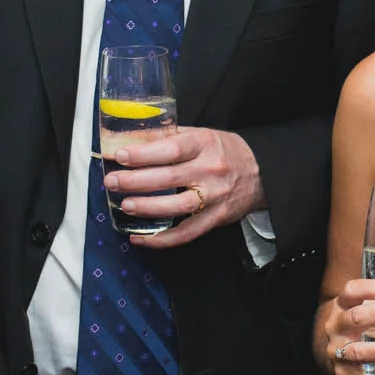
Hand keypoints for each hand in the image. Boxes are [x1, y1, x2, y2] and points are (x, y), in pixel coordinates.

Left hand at [106, 126, 264, 247]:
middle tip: (112, 182)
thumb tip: (134, 141)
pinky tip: (140, 238)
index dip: (144, 154)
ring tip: (125, 206)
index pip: (171, 149)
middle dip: (136, 181)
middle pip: (169, 178)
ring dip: (147, 208)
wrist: (262, 172)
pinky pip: (186, 233)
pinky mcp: (216, 219)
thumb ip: (173, 138)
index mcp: (205, 144)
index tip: (120, 156)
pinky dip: (162, 240)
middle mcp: (210, 170)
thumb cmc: (226, 151)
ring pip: (177, 207)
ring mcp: (215, 197)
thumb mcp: (204, 135)